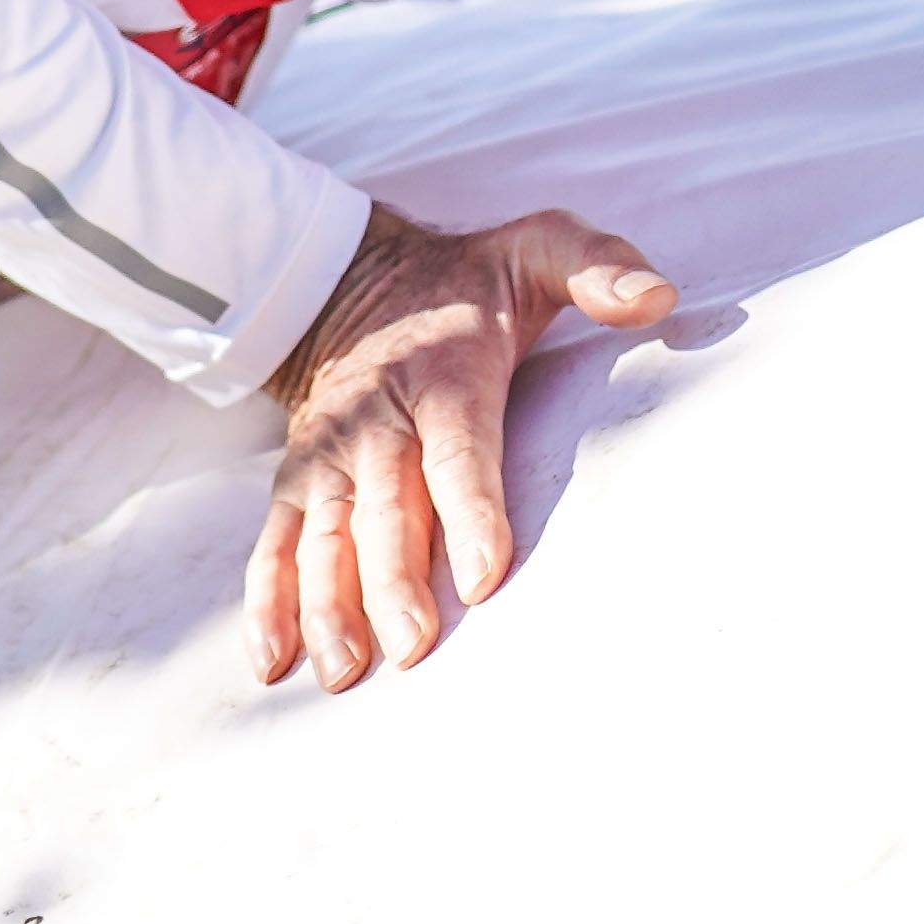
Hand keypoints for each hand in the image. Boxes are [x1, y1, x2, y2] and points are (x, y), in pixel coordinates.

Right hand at [247, 205, 678, 692]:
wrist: (348, 278)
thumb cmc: (467, 282)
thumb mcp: (537, 250)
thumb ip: (599, 267)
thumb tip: (656, 297)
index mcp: (444, 374)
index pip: (459, 451)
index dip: (472, 512)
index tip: (486, 576)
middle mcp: (377, 421)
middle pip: (385, 510)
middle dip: (394, 581)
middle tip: (414, 647)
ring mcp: (330, 455)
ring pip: (323, 538)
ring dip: (328, 607)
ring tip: (343, 673)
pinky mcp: (298, 480)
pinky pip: (275, 543)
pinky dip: (267, 603)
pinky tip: (273, 662)